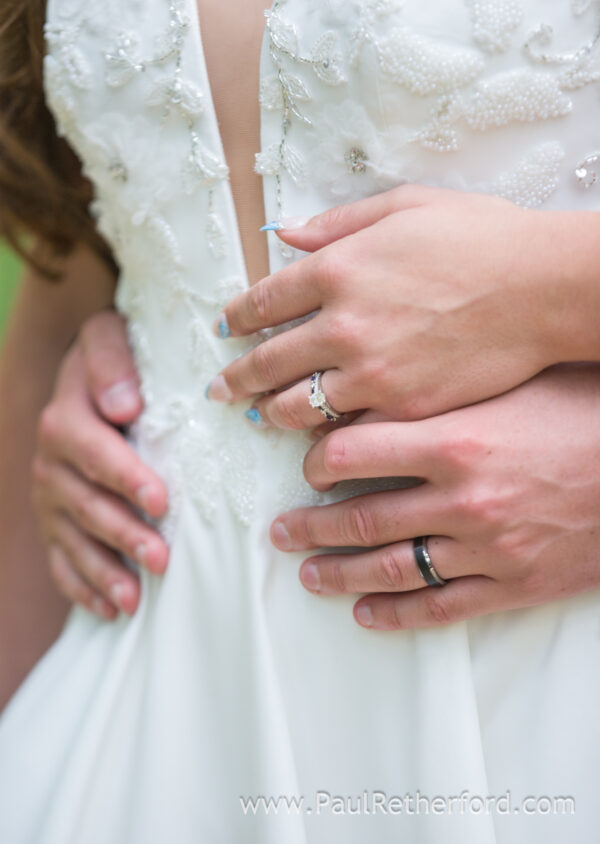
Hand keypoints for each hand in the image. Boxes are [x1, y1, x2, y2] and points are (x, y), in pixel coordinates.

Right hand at [32, 310, 168, 619]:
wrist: (84, 376)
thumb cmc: (113, 359)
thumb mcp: (108, 337)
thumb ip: (111, 363)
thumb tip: (124, 405)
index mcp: (65, 419)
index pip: (93, 452)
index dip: (126, 477)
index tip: (160, 499)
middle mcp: (49, 461)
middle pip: (85, 504)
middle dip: (123, 534)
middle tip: (161, 559)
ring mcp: (49, 496)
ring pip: (73, 539)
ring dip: (103, 571)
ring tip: (134, 600)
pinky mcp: (54, 521)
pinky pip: (60, 560)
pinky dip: (82, 586)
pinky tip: (109, 611)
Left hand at [207, 186, 599, 424]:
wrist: (541, 288)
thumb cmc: (479, 238)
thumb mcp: (405, 206)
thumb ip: (336, 222)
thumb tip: (286, 233)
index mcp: (336, 269)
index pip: (262, 300)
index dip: (235, 317)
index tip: (224, 328)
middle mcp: (342, 325)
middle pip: (267, 361)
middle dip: (237, 377)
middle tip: (220, 390)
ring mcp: (371, 373)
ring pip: (297, 406)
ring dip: (271, 412)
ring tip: (261, 415)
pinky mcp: (404, 408)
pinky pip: (347, 429)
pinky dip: (325, 432)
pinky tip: (317, 433)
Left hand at [268, 366, 599, 629]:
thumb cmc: (587, 412)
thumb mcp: (511, 385)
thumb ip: (443, 390)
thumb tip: (381, 384)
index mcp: (456, 440)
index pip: (352, 452)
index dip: (317, 460)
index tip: (307, 464)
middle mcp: (461, 498)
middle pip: (361, 516)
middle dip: (311, 525)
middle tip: (280, 530)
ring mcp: (485, 548)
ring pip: (389, 568)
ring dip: (339, 573)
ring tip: (307, 574)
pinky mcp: (512, 584)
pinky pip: (441, 607)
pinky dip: (397, 614)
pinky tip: (366, 613)